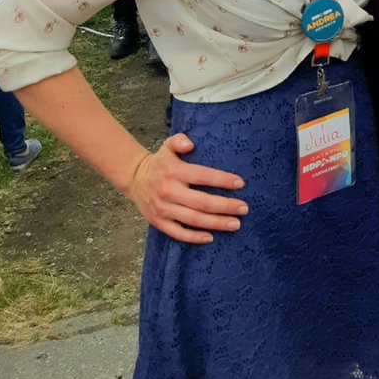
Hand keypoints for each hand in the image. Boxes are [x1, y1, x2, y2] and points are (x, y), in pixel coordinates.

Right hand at [127, 132, 248, 243]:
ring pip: (193, 219)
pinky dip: (194, 237)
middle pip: (202, 202)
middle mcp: (169, 191)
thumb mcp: (167, 146)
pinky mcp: (159, 222)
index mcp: (174, 172)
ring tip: (235, 224)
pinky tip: (211, 237)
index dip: (222, 180)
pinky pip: (178, 233)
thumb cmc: (160, 162)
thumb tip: (190, 144)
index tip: (240, 183)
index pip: (202, 176)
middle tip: (244, 208)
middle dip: (225, 206)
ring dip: (216, 223)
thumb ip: (179, 140)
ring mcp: (163, 209)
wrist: (134, 179)